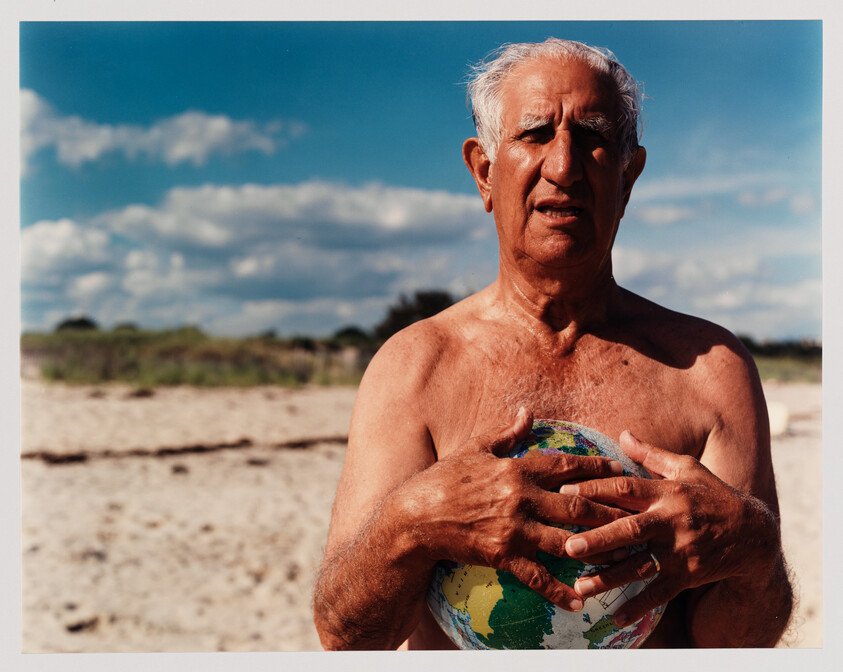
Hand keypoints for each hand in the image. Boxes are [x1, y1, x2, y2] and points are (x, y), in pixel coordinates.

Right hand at [405, 408, 629, 612]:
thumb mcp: (475, 449)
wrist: (415, 518)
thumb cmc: (445, 479)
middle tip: (639, 516)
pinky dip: (560, 591)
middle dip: (612, 511)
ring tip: (625, 556)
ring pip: (567, 541)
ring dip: (598, 550)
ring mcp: (513, 529)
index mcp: (516, 469)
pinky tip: (580, 601)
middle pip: (578, 506)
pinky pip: (537, 577)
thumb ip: (506, 433)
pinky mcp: (502, 556)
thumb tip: (529, 412)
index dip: (598, 469)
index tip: (622, 472)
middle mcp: (520, 498)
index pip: (567, 466)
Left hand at [560, 431, 779, 626]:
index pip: (625, 488)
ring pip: (640, 565)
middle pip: (630, 529)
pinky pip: (660, 592)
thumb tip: (623, 434)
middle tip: (567, 546)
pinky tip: (615, 617)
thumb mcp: (687, 468)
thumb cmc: (712, 495)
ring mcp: (680, 550)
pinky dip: (639, 606)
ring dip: (609, 578)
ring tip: (580, 586)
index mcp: (667, 492)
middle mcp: (672, 520)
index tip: (565, 493)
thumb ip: (652, 455)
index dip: (595, 489)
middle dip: (598, 538)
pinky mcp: (689, 575)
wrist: (753, 533)